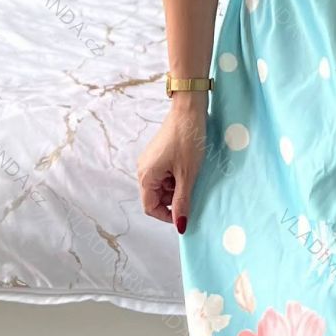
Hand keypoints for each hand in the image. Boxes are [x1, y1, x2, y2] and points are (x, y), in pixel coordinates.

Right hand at [136, 97, 207, 233]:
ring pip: (162, 185)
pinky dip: (176, 175)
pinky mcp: (158, 153)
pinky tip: (188, 167)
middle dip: (173, 198)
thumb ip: (182, 201)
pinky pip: (165, 173)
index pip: (150, 207)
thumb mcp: (187, 174)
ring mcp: (150, 160)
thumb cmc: (187, 140)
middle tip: (192, 189)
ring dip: (176, 186)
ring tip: (191, 175)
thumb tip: (180, 225)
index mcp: (146, 175)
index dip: (167, 215)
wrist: (189, 110)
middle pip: (156, 196)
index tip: (184, 214)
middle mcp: (143, 169)